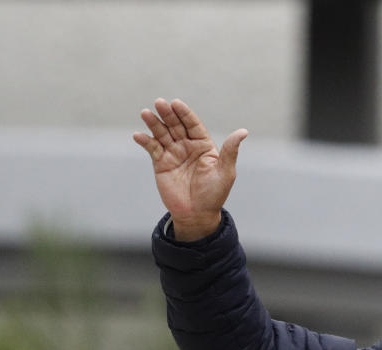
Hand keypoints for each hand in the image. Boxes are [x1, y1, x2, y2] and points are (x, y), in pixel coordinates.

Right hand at [133, 98, 247, 240]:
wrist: (197, 214)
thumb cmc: (214, 194)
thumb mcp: (225, 172)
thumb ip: (230, 151)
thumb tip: (244, 131)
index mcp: (204, 145)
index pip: (193, 125)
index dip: (185, 114)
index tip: (176, 103)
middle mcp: (188, 146)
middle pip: (176, 125)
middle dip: (168, 114)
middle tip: (159, 102)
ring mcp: (173, 154)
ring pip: (162, 134)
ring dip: (153, 123)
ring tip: (145, 113)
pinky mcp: (161, 163)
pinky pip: (152, 148)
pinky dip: (145, 141)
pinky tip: (138, 135)